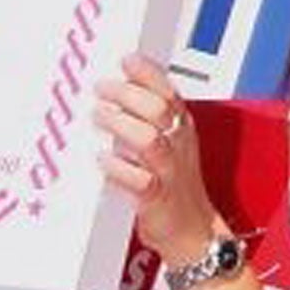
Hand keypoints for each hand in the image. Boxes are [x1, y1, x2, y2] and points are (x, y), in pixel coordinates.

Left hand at [94, 55, 218, 269]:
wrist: (192, 229)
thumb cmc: (174, 183)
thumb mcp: (169, 143)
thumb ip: (147, 119)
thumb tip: (112, 93)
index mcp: (182, 127)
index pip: (169, 91)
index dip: (148, 73)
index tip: (126, 59)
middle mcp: (178, 145)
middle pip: (158, 110)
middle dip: (128, 94)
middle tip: (101, 88)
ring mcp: (169, 171)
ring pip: (150, 140)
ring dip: (121, 124)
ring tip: (98, 115)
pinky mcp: (156, 199)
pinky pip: (140, 182)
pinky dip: (119, 169)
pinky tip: (102, 159)